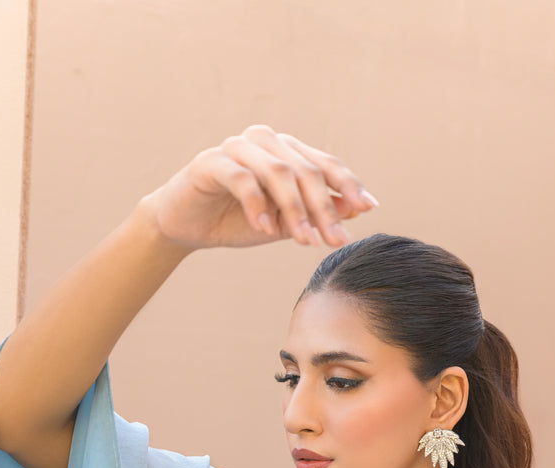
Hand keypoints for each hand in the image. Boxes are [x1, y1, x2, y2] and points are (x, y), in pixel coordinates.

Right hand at [144, 123, 377, 252]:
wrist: (187, 226)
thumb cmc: (237, 220)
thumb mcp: (284, 222)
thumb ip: (316, 214)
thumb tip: (358, 209)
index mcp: (286, 151)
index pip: (325, 163)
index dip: (348, 185)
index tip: (367, 210)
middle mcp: (265, 141)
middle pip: (305, 169)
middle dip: (324, 207)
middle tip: (334, 240)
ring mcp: (237, 147)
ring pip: (279, 171)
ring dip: (296, 209)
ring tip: (304, 240)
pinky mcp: (210, 162)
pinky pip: (242, 179)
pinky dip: (258, 205)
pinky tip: (265, 230)